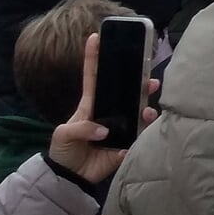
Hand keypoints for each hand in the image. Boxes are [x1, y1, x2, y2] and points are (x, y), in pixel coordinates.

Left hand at [47, 33, 159, 185]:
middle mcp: (108, 111)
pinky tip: (147, 124)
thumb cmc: (64, 151)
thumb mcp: (64, 135)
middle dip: (139, 79)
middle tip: (149, 77)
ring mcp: (119, 126)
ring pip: (137, 108)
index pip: (92, 76)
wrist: (71, 178)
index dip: (93, 56)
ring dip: (146, 104)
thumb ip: (80, 129)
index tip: (96, 36)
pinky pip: (140, 133)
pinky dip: (146, 128)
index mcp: (90, 104)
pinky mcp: (126, 143)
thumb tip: (103, 130)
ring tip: (149, 106)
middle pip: (125, 89)